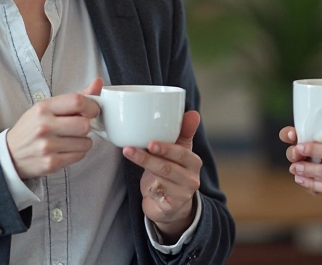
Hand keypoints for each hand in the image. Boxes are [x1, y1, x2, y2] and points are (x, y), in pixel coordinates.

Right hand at [5, 78, 103, 179]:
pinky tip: (67, 148)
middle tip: (80, 126)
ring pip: (86, 142)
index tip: (92, 110)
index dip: (92, 106)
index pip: (77, 101)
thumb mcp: (47, 107)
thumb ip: (74, 97)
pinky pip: (80, 155)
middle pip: (84, 124)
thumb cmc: (32, 128)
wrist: (10, 154)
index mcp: (43, 108)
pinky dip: (78, 152)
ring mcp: (47, 146)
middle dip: (87, 125)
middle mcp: (44, 126)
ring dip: (83, 140)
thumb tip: (98, 83)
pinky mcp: (51, 163)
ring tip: (71, 139)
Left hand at [123, 110, 202, 242]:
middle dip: (148, 158)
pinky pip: (157, 197)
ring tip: (128, 154)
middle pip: (168, 168)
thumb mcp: (179, 153)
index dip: (167, 148)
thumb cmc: (173, 173)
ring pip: (160, 181)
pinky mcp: (171, 207)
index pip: (182, 153)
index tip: (150, 142)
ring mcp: (182, 194)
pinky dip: (148, 189)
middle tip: (130, 148)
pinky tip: (142, 183)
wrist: (173, 206)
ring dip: (142, 168)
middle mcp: (191, 179)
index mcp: (193, 162)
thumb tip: (192, 113)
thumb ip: (183, 133)